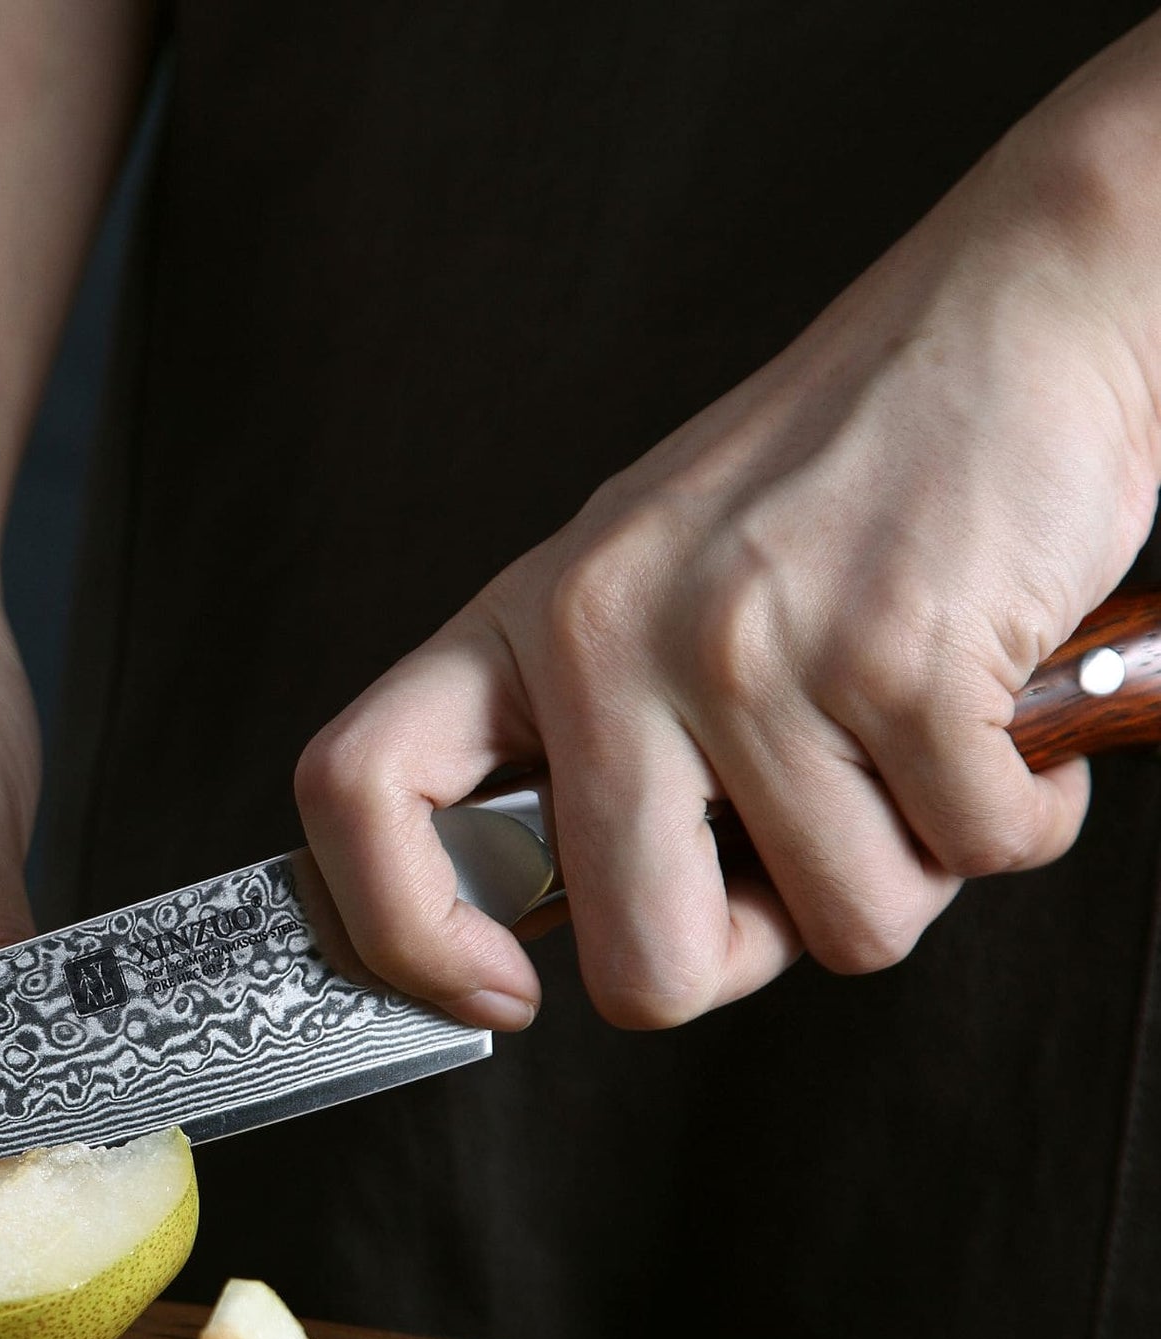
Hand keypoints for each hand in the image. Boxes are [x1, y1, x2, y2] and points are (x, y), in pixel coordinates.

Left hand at [297, 80, 1160, 1033]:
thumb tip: (582, 931)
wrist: (1016, 311)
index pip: (358, 790)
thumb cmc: (832, 479)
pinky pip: (974, 853)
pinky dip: (1011, 817)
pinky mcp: (900, 659)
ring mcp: (750, 652)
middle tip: (792, 875)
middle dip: (746, 959)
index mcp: (527, 624)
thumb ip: (587, 742)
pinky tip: (992, 716)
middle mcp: (611, 638)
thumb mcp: (641, 584)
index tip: (493, 990)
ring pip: (843, 929)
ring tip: (905, 741)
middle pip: (644, 967)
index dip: (399, 935)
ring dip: (904, 869)